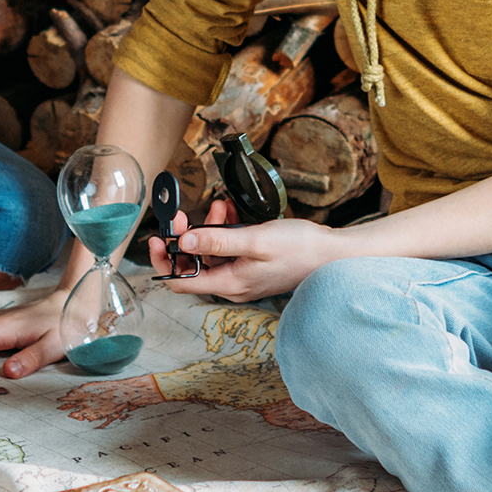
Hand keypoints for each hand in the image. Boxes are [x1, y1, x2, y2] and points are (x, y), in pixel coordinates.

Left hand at [149, 200, 339, 301]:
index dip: (163, 260)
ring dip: (210, 228)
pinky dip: (226, 230)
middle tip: (186, 213)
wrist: (332, 254)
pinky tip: (232, 213)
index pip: (180, 282)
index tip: (158, 237)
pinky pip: (228, 249)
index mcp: (230, 284)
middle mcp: (233, 285)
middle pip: (194, 264)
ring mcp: (242, 276)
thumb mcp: (255, 240)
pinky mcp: (252, 266)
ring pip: (211, 252)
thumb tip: (183, 241)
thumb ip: (218, 240)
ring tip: (221, 206)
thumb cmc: (300, 249)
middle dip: (188, 236)